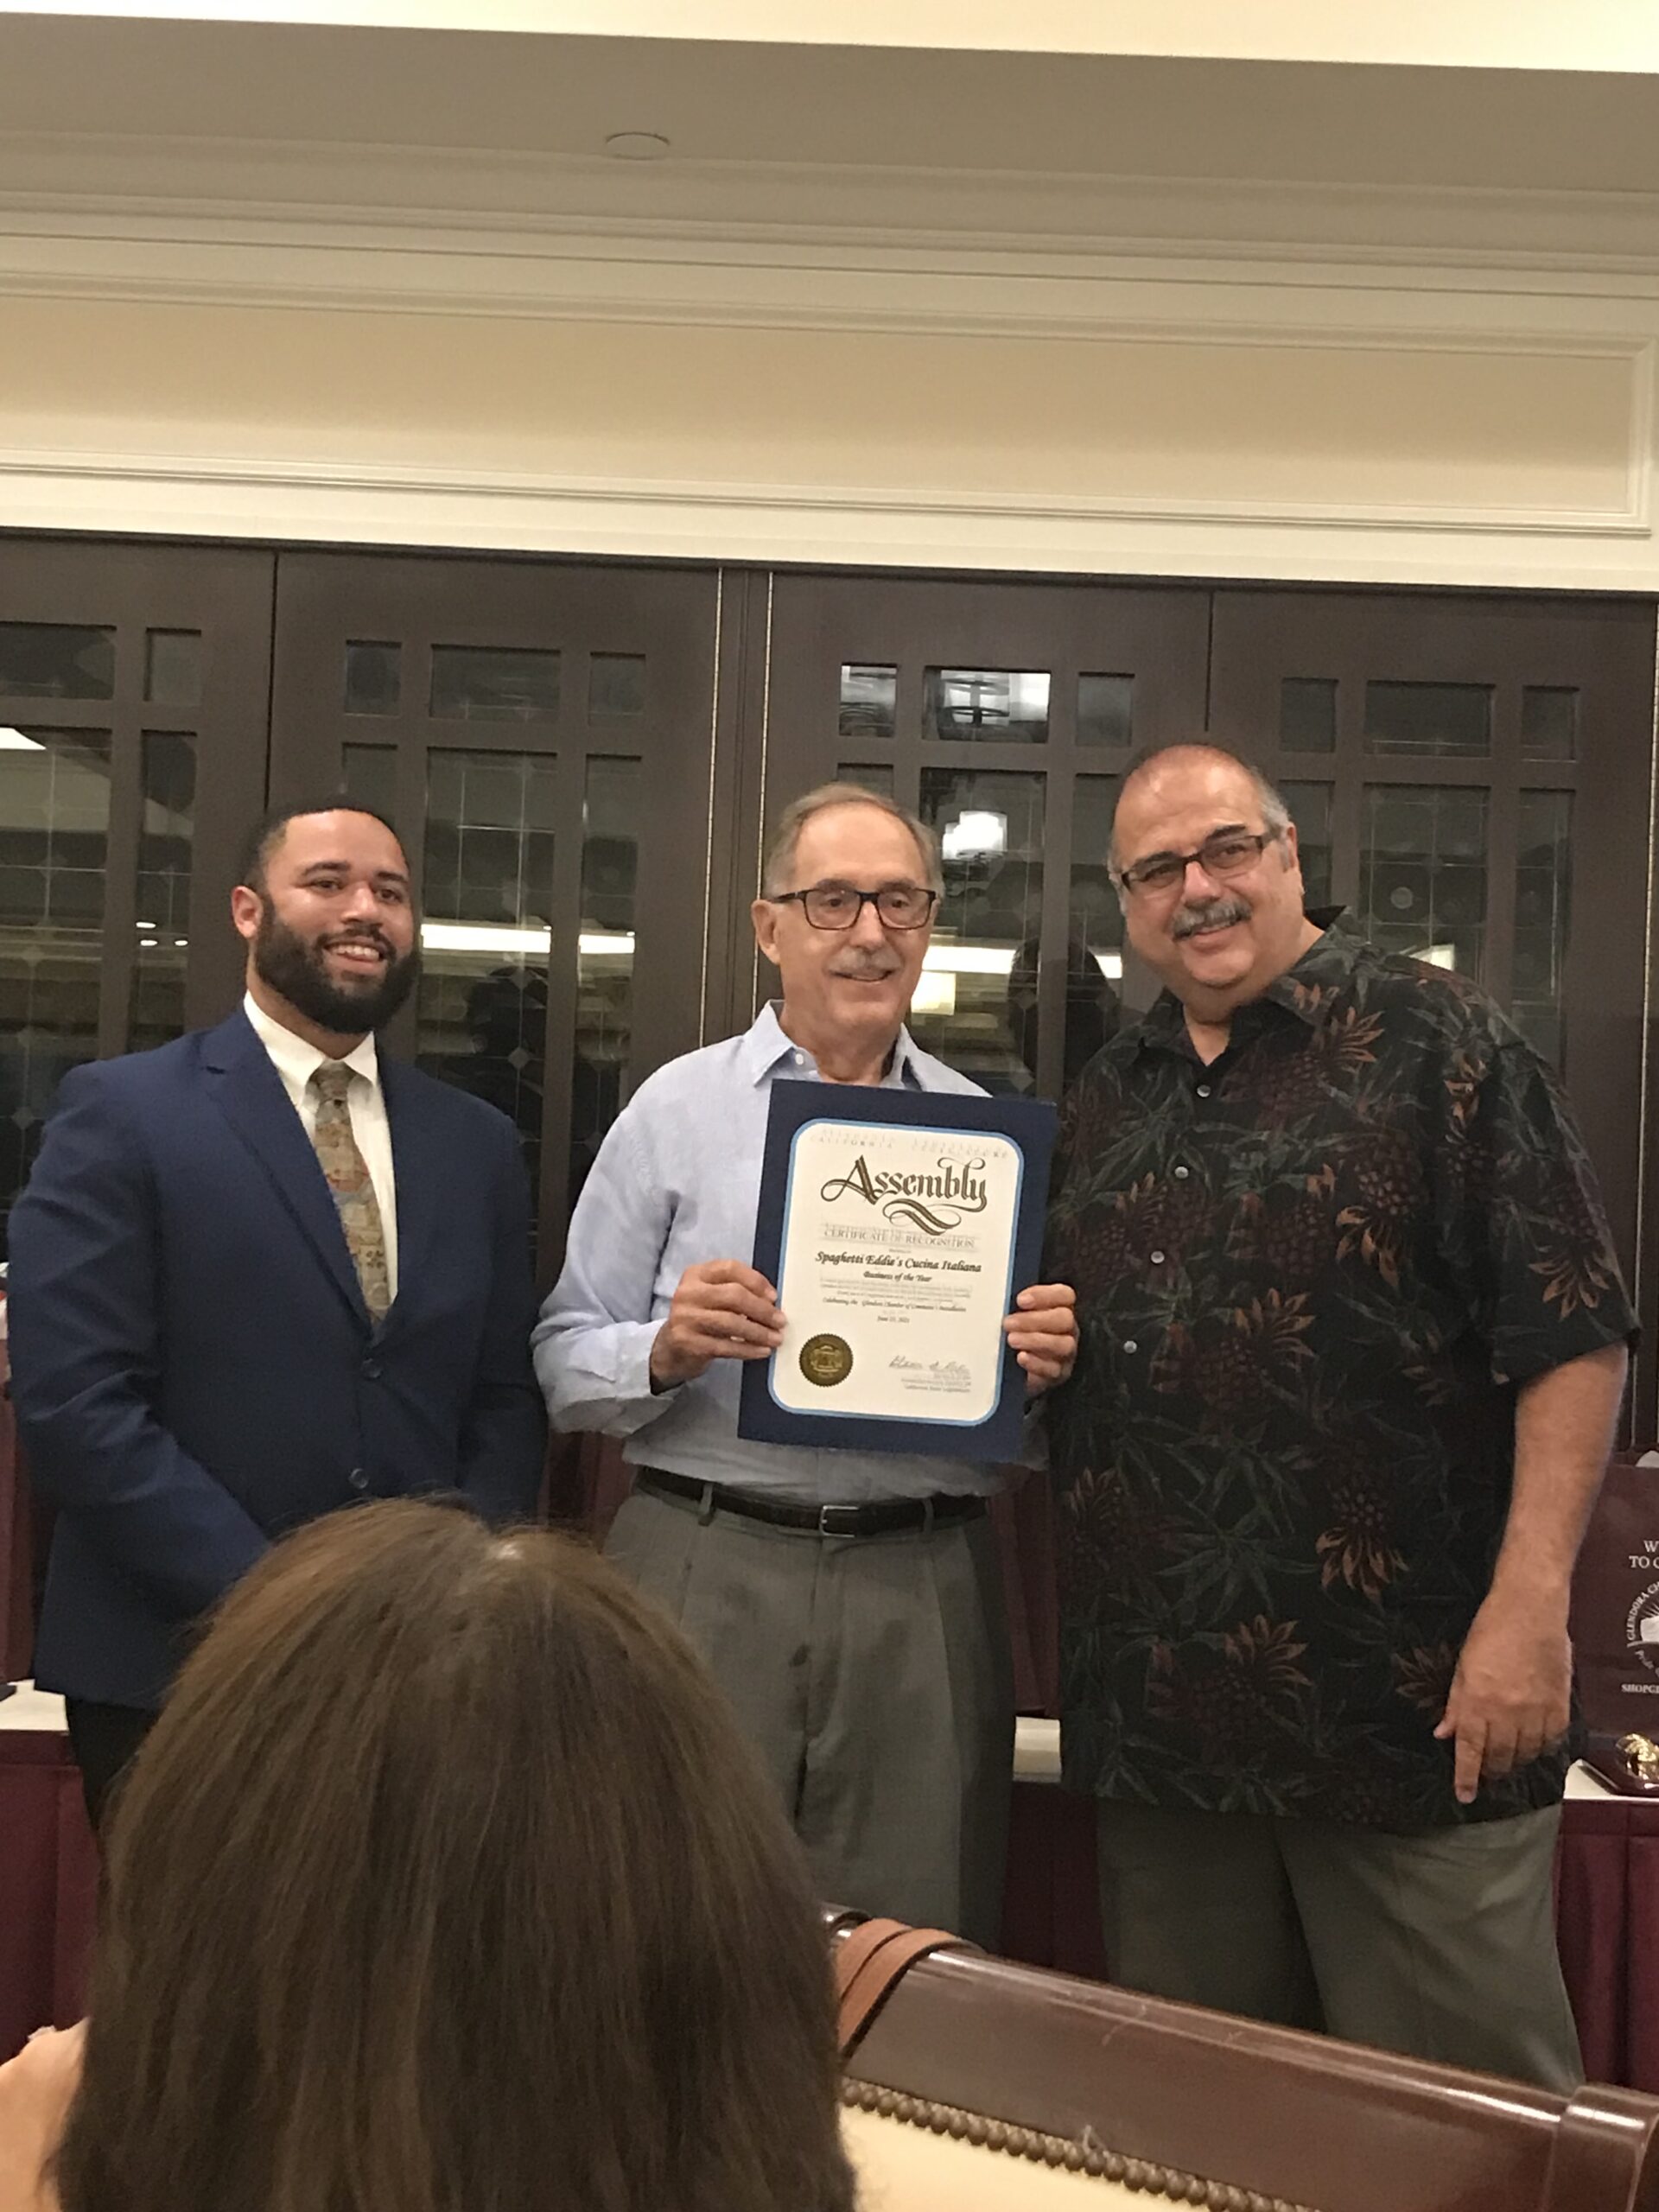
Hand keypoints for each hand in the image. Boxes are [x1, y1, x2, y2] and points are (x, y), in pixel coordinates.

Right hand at [649, 1261, 785, 1388]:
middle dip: (762, 1309)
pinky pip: (725, 1346)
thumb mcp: (712, 1297)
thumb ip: (736, 1292)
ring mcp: (686, 1318)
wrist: (671, 1348)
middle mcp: (688, 1293)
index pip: (730, 1268)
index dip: (756, 1281)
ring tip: (775, 1338)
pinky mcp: (688, 1342)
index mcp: (696, 1274)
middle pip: (733, 1295)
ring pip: (731, 1322)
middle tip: (780, 1321)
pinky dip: (748, 1349)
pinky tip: (762, 1351)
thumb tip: (772, 1302)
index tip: (774, 1297)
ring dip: (759, 1332)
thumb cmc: (700, 1318)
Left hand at [1003, 1282, 1076, 1394]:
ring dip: (1035, 1340)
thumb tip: (1002, 1298)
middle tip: (1009, 1323)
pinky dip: (1036, 1362)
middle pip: (1064, 1319)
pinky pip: (1054, 1369)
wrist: (1010, 1369)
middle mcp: (1067, 1329)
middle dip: (1034, 1319)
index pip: (1064, 1295)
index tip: (1020, 1300)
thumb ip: (1014, 1304)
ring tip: (1012, 1340)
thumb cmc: (1014, 1333)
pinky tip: (1021, 1357)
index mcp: (1060, 1308)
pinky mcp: (1058, 1373)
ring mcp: (1065, 1352)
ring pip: (1063, 1344)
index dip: (1044, 1295)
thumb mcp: (1014, 1315)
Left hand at [1434, 1589, 1571, 1805]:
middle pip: (1499, 1757)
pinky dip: (1540, 1747)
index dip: (1466, 1777)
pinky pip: (1551, 1741)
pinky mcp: (1559, 1706)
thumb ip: (1455, 1704)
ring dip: (1514, 1761)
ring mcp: (1535, 1712)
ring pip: (1526, 1754)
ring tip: (1507, 1760)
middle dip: (1490, 1770)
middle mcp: (1506, 1713)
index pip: (1470, 1751)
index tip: (1464, 1796)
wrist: (1529, 1609)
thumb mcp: (1462, 1667)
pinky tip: (1533, 1745)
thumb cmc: (1490, 1631)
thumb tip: (1443, 1734)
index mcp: (1477, 1702)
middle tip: (1485, 1773)